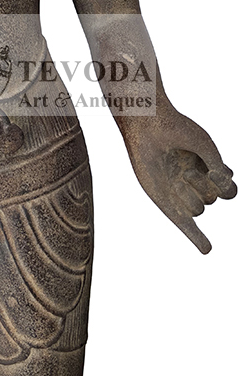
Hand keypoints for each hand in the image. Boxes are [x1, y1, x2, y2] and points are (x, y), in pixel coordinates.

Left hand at [126, 110, 236, 253]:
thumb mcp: (204, 145)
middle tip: (185, 168)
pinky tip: (206, 249)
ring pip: (198, 210)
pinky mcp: (165, 200)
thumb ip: (219, 167)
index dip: (224, 185)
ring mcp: (180, 192)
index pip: (229, 191)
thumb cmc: (175, 129)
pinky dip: (196, 238)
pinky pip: (184, 225)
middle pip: (212, 200)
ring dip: (189, 195)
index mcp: (209, 170)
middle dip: (202, 185)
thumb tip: (223, 188)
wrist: (147, 126)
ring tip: (175, 176)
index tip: (215, 171)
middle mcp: (195, 183)